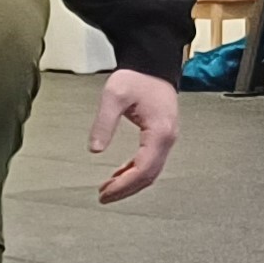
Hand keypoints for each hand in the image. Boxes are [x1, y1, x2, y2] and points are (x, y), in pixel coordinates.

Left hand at [92, 70, 178, 202]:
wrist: (152, 65)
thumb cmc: (137, 77)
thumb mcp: (114, 96)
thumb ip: (104, 123)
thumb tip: (96, 149)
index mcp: (159, 131)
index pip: (143, 169)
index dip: (124, 185)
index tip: (106, 193)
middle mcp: (168, 138)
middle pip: (149, 175)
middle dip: (126, 189)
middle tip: (104, 197)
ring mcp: (167, 138)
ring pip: (151, 171)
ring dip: (130, 183)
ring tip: (108, 189)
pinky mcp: (162, 136)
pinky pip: (151, 161)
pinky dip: (135, 172)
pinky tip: (120, 174)